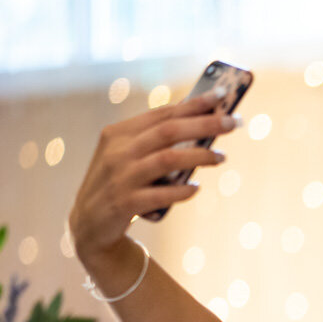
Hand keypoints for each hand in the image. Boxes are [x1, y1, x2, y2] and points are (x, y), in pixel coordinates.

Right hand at [67, 92, 234, 261]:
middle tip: (233, 122)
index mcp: (118, 133)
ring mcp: (121, 177)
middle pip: (169, 131)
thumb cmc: (120, 185)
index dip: (193, 104)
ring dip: (200, 156)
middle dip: (205, 124)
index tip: (221, 95)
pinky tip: (196, 188)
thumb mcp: (129, 157)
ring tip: (222, 157)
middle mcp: (118, 152)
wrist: (89, 225)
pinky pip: (161, 195)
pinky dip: (182, 190)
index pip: (161, 114)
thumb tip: (204, 127)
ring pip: (168, 159)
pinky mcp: (124, 204)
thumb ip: (156, 142)